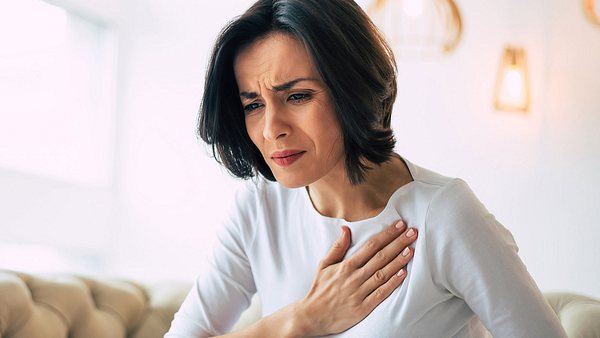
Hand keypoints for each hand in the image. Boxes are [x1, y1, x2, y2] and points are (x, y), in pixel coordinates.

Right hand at [295, 219, 416, 335]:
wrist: (312, 316)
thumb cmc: (319, 289)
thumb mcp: (324, 265)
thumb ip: (337, 247)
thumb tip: (346, 229)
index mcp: (346, 266)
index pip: (370, 246)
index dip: (386, 235)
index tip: (399, 225)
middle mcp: (354, 277)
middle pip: (380, 257)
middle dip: (397, 243)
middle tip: (412, 232)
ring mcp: (359, 293)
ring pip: (382, 274)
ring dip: (398, 261)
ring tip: (411, 250)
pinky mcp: (362, 308)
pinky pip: (380, 294)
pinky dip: (392, 284)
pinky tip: (403, 275)